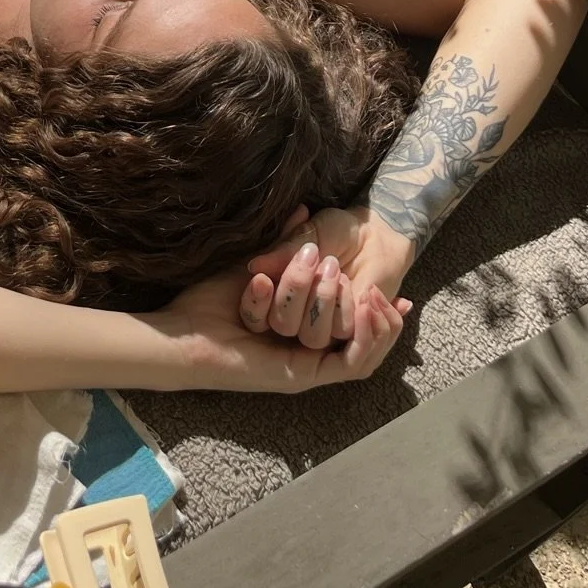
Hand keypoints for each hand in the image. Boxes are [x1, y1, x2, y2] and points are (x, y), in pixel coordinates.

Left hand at [152, 263, 405, 394]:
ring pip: (362, 348)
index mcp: (301, 330)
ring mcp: (311, 367)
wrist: (184, 331)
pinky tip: (364, 307)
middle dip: (361, 297)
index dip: (382, 313)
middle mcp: (311, 352)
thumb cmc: (210, 299)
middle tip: (344, 268)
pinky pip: (353, 364)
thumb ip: (282, 243)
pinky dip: (367, 338)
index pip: (354, 325)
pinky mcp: (306, 376)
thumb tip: (302, 212)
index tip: (403, 293)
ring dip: (361, 312)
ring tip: (352, 281)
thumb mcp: (256, 262)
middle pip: (362, 334)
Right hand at [238, 205, 415, 350]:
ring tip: (336, 268)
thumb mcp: (310, 233)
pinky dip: (350, 306)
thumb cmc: (337, 230)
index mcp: (277, 290)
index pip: (254, 312)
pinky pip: (344, 333)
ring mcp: (322, 326)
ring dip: (324, 299)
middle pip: (283, 325)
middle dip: (296, 291)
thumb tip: (255, 267)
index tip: (262, 278)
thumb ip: (285, 250)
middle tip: (313, 256)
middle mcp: (296, 314)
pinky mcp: (350, 332)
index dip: (255, 302)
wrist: (374, 233)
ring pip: (313, 336)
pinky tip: (360, 285)